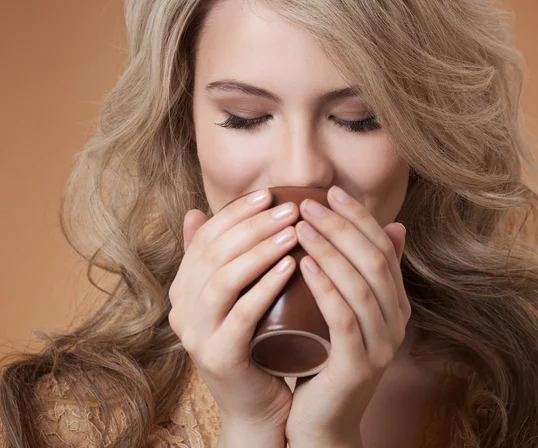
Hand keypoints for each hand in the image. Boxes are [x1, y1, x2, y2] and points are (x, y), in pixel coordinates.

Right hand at [168, 188, 299, 440]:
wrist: (257, 404)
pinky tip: (291, 266)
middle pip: (214, 253)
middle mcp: (182, 308)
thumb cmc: (255, 339)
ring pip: (224, 279)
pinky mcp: (218, 357)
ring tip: (293, 232)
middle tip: (290, 209)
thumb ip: (218, 256)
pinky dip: (266, 286)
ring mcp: (196, 334)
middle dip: (254, 225)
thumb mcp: (236, 293)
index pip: (206, 237)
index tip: (269, 194)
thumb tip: (195, 211)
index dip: (236, 212)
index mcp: (184, 287)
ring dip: (260, 250)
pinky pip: (241, 314)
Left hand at [284, 186, 409, 446]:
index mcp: (395, 301)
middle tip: (308, 204)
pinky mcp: (359, 366)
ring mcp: (382, 345)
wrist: (321, 420)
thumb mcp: (346, 307)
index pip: (382, 246)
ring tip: (300, 226)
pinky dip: (325, 288)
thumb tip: (394, 226)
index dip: (358, 216)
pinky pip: (344, 319)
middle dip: (341, 227)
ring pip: (361, 286)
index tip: (331, 192)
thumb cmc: (325, 354)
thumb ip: (362, 271)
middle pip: (374, 261)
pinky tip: (304, 264)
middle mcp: (396, 320)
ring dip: (330, 251)